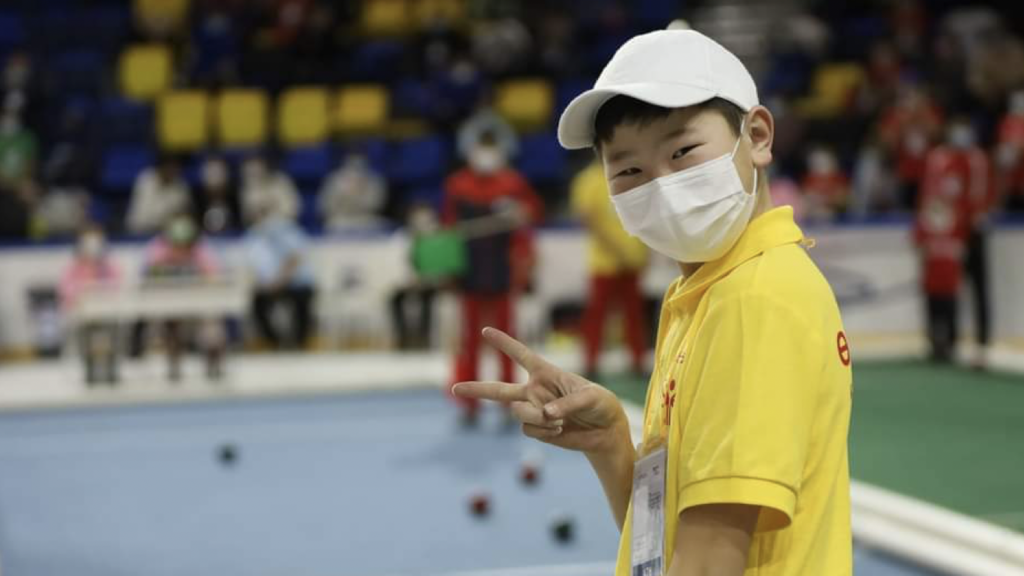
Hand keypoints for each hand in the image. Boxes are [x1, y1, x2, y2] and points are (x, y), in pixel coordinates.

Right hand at [453, 328, 629, 454]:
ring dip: (536, 417)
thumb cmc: (600, 404)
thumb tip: (546, 414)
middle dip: (476, 389)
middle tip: (454, 387)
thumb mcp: (590, 397)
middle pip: (499, 389)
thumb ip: (567, 403)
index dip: (504, 343)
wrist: (605, 431)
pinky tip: (559, 429)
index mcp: (546, 373)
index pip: (521, 355)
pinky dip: (543, 430)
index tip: (485, 331)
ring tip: (558, 421)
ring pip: (518, 413)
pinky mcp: (537, 429)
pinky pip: (529, 429)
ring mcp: (534, 410)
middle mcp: (535, 390)